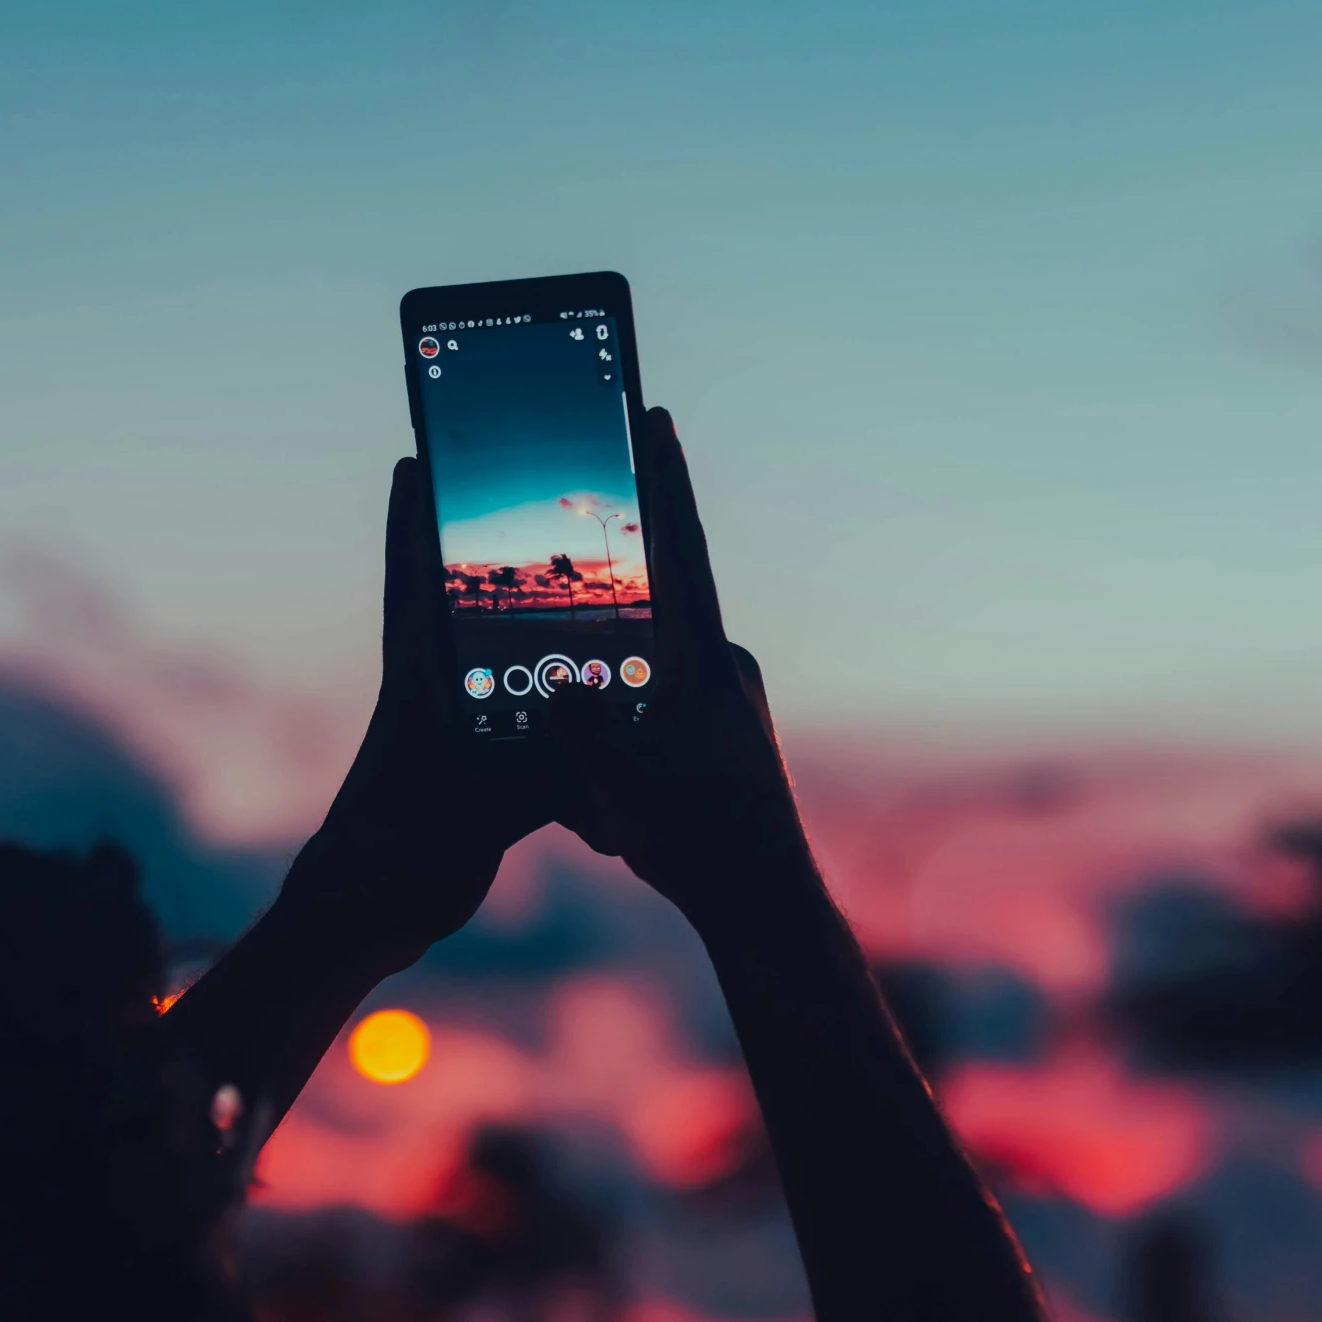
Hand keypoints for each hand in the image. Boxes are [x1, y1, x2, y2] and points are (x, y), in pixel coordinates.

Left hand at [284, 456, 551, 967]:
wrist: (362, 923)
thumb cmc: (394, 867)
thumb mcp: (472, 818)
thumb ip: (533, 780)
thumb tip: (597, 743)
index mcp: (418, 696)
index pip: (412, 592)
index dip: (413, 528)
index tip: (413, 463)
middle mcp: (431, 702)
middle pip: (459, 610)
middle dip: (482, 556)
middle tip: (520, 495)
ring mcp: (449, 736)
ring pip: (495, 664)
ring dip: (528, 631)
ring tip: (583, 588)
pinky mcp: (469, 774)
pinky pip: (517, 722)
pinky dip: (549, 707)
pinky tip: (590, 700)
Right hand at [549, 409, 823, 927]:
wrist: (767, 905)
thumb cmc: (696, 850)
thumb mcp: (619, 794)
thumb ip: (582, 732)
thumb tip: (553, 681)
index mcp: (702, 665)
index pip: (680, 553)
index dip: (664, 481)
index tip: (656, 417)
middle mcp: (724, 666)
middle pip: (660, 599)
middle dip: (620, 582)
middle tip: (589, 537)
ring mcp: (730, 693)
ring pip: (658, 658)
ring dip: (621, 681)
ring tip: (600, 739)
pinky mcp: (728, 723)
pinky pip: (667, 694)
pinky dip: (635, 713)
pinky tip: (616, 775)